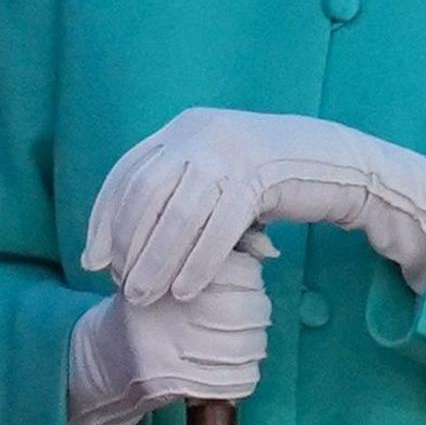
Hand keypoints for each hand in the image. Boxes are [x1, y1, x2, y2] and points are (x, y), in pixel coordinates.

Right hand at [66, 231, 275, 424]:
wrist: (107, 357)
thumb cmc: (152, 308)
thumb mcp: (171, 270)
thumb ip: (215, 258)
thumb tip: (267, 245)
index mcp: (167, 272)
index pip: (239, 274)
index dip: (249, 280)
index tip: (243, 286)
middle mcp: (166, 309)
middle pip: (247, 312)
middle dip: (256, 314)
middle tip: (248, 316)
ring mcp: (168, 348)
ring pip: (246, 348)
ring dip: (253, 346)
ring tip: (242, 342)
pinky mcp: (172, 382)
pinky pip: (234, 381)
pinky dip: (244, 376)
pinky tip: (235, 369)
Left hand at [83, 107, 425, 300]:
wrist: (333, 159)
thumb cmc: (268, 175)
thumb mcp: (216, 168)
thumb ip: (176, 187)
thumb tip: (125, 234)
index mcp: (184, 127)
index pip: (129, 174)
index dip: (104, 219)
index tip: (92, 259)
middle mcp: (202, 133)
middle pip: (147, 195)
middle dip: (128, 246)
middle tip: (121, 286)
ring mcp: (231, 151)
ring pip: (179, 215)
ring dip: (156, 262)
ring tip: (145, 297)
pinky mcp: (260, 176)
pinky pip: (217, 227)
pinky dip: (196, 262)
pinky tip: (184, 291)